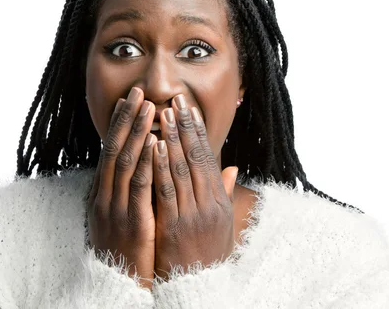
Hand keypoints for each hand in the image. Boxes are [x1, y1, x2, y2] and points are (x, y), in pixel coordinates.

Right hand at [87, 87, 157, 288]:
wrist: (117, 285)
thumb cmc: (125, 250)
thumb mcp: (122, 216)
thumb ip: (130, 191)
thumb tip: (140, 170)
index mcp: (102, 193)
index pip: (109, 151)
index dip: (119, 125)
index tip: (129, 102)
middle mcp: (104, 196)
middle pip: (114, 149)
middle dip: (127, 120)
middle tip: (137, 93)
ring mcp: (115, 208)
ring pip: (124, 162)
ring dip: (137, 133)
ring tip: (148, 108)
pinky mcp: (130, 221)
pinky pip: (137, 186)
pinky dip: (145, 162)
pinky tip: (155, 144)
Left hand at [152, 94, 237, 279]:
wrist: (198, 288)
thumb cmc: (207, 255)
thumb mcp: (223, 224)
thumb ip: (224, 193)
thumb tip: (232, 167)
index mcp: (218, 201)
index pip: (208, 158)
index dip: (197, 132)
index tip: (188, 109)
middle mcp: (208, 203)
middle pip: (196, 157)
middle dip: (185, 126)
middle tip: (176, 100)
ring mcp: (192, 214)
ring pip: (182, 169)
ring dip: (172, 138)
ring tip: (163, 114)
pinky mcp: (175, 226)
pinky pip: (166, 191)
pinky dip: (161, 166)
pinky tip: (155, 146)